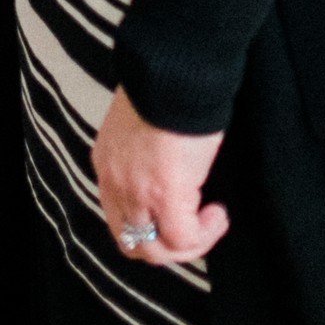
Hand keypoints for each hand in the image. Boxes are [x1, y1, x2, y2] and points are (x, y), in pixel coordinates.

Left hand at [90, 85, 228, 267]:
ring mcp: (136, 192)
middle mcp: (114, 183)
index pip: (118, 217)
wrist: (175, 74)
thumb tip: (165, 169)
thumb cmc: (167, 89)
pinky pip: (184, 238)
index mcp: (106, 164)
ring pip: (156, 250)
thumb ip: (143, 153)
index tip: (179, 213)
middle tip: (195, 227)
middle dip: (167, 245)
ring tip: (210, 221)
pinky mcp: (165, 195)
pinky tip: (218, 214)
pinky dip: (205, 234)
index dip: (151, 225)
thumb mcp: (140, 126)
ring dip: (189, 244)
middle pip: (132, 243)